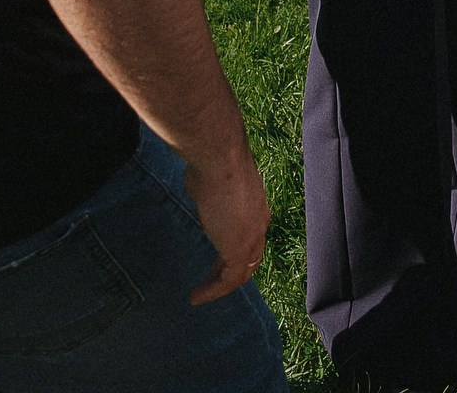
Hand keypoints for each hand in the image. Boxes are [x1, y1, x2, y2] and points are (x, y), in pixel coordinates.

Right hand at [183, 145, 270, 304]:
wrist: (219, 160)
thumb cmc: (212, 164)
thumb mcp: (210, 182)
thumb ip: (209, 193)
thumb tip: (201, 190)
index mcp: (256, 207)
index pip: (249, 236)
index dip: (233, 250)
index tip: (215, 259)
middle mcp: (259, 223)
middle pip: (251, 257)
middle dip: (229, 272)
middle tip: (210, 281)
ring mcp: (252, 237)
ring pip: (242, 272)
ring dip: (220, 286)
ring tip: (199, 295)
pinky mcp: (240, 249)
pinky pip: (229, 280)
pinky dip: (213, 292)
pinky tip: (196, 297)